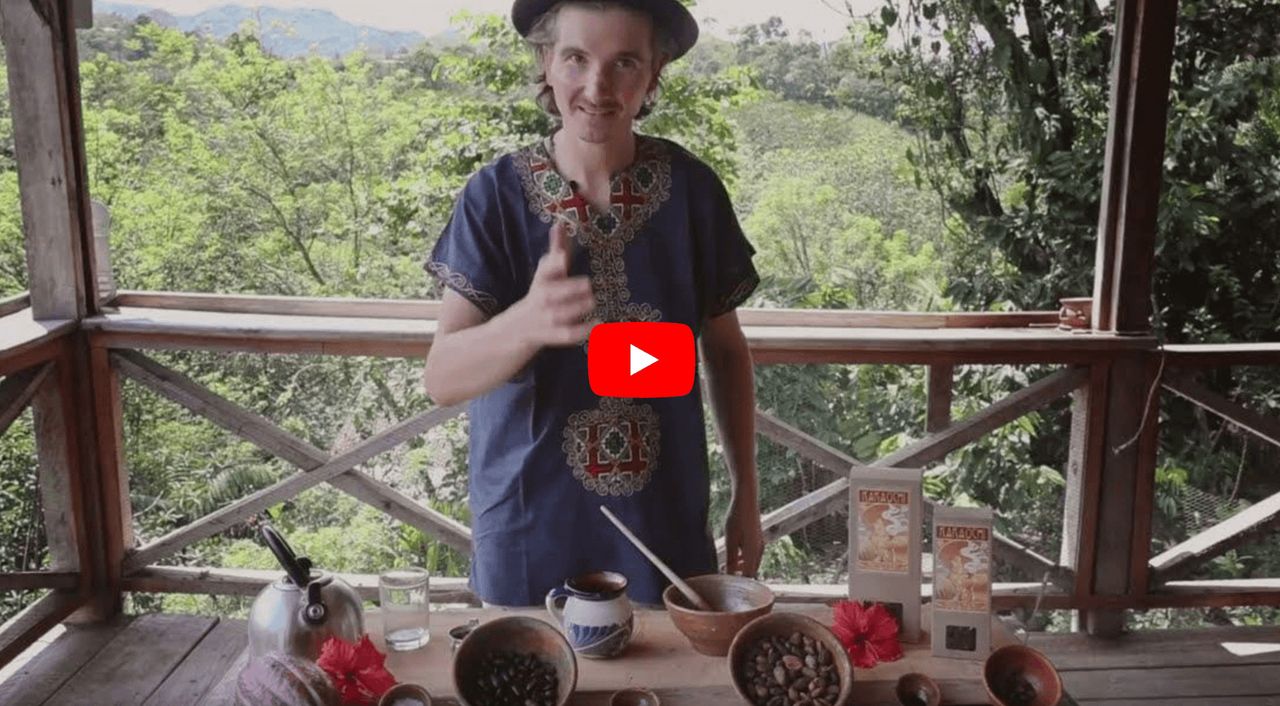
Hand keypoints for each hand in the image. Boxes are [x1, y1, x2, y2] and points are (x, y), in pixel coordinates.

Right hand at [511, 221, 596, 348]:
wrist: (516, 329)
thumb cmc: (540, 294)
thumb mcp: (546, 272)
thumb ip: (556, 248)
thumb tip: (559, 223)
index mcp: (542, 281)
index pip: (545, 271)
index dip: (553, 264)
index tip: (563, 257)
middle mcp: (542, 299)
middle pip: (552, 294)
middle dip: (569, 289)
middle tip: (588, 284)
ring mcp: (547, 319)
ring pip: (560, 314)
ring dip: (576, 308)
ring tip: (592, 301)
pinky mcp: (553, 335)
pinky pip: (568, 335)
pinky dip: (583, 330)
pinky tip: (598, 324)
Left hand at [723, 497, 763, 577]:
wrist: (747, 500)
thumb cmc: (737, 518)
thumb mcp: (730, 540)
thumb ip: (730, 559)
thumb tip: (728, 574)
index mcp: (752, 553)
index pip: (748, 576)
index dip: (738, 582)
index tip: (726, 583)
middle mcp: (759, 550)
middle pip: (751, 571)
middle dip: (739, 575)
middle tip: (725, 575)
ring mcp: (760, 544)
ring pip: (752, 563)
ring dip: (741, 567)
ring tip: (728, 565)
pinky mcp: (758, 539)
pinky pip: (753, 555)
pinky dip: (744, 559)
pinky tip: (735, 554)